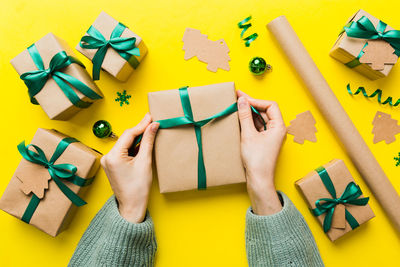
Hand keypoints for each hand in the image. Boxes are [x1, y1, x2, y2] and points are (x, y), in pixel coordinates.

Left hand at [100, 114, 158, 222]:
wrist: (132, 206)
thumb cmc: (138, 188)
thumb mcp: (145, 161)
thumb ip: (148, 141)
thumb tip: (153, 126)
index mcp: (113, 156)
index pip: (129, 134)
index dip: (141, 125)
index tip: (151, 117)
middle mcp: (107, 157)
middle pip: (126, 138)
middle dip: (140, 131)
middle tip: (152, 122)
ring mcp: (108, 162)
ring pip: (125, 144)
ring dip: (137, 139)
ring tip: (150, 132)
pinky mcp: (112, 165)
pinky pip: (123, 151)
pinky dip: (133, 148)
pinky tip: (142, 144)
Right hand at [237, 91, 285, 214]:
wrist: (259, 180)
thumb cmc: (257, 161)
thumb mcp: (248, 135)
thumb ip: (245, 116)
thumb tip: (242, 101)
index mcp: (279, 127)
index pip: (270, 105)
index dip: (256, 100)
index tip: (242, 98)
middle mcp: (277, 130)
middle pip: (266, 111)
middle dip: (252, 105)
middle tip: (237, 98)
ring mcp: (271, 136)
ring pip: (261, 119)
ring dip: (249, 114)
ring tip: (236, 108)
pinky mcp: (265, 142)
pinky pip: (258, 127)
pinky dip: (249, 123)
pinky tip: (239, 121)